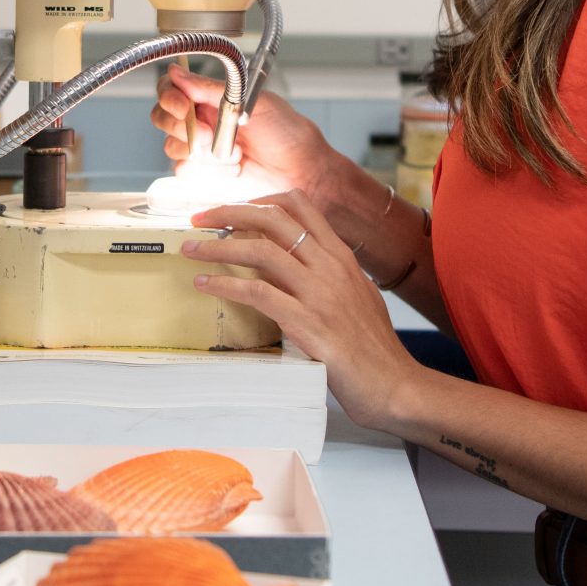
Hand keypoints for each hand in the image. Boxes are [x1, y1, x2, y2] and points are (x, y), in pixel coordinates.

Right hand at [151, 66, 350, 193]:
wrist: (303, 172)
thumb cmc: (287, 134)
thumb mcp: (252, 102)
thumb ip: (211, 89)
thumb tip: (178, 72)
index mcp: (212, 97)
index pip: (171, 89)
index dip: (170, 97)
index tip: (184, 107)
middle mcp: (203, 120)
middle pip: (163, 118)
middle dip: (182, 128)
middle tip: (209, 136)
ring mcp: (202, 148)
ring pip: (173, 146)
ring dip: (202, 152)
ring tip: (235, 154)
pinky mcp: (204, 174)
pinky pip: (184, 171)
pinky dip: (207, 171)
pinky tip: (233, 168)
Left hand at [182, 190, 425, 428]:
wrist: (396, 386)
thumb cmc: (376, 349)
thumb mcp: (358, 296)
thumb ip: (330, 276)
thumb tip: (299, 264)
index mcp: (342, 258)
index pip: (300, 205)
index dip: (260, 199)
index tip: (233, 209)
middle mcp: (331, 267)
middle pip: (273, 218)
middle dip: (229, 211)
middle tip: (199, 218)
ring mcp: (320, 293)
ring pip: (260, 250)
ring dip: (217, 246)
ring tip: (191, 249)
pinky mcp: (308, 323)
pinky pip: (258, 292)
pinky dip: (225, 284)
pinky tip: (205, 284)